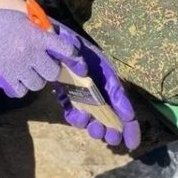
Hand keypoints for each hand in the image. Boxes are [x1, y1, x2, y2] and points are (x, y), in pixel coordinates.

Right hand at [0, 0, 82, 97]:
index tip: (80, 66)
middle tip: (44, 66)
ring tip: (27, 71)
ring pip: (38, 84)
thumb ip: (40, 32)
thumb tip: (54, 43)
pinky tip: (16, 79)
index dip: (75, 59)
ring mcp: (18, 66)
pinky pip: (21, 91)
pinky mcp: (6, 77)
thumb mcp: (24, 20)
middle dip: (50, 70)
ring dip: (35, 79)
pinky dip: (20, 87)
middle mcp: (31, 53)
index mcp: (37, 36)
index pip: (65, 50)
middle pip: (53, 72)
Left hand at [49, 20, 141, 149]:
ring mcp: (82, 91)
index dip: (129, 122)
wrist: (46, 37)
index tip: (131, 140)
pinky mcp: (68, 94)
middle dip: (113, 128)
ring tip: (94, 129)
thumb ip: (87, 65)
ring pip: (92, 115)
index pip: (121, 100)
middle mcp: (97, 85)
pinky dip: (74, 117)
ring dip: (95, 126)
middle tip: (111, 138)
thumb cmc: (65, 41)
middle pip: (110, 112)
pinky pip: (73, 110)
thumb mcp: (78, 48)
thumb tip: (88, 76)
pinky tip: (73, 116)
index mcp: (105, 74)